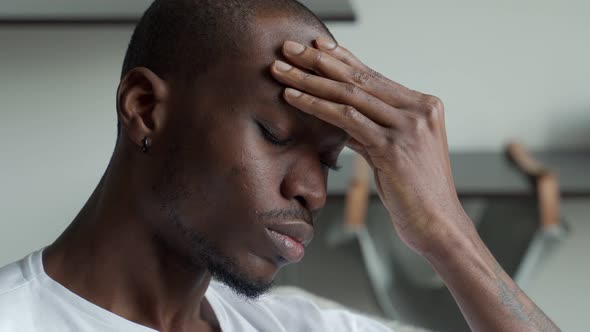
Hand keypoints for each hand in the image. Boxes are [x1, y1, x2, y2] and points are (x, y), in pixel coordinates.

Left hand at [270, 38, 473, 256]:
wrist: (437, 225)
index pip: (374, 76)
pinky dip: (316, 106)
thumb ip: (373, 132)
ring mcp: (408, 126)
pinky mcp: (393, 146)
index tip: (315, 47)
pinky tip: (293, 98)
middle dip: (318, 62)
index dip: (342, 59)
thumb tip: (344, 120)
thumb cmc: (415, 193)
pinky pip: (347, 120)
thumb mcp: (394, 154)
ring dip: (309, 81)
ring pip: (350, 95)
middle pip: (359, 79)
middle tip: (289, 48)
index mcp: (424, 106)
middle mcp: (419, 110)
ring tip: (281, 71)